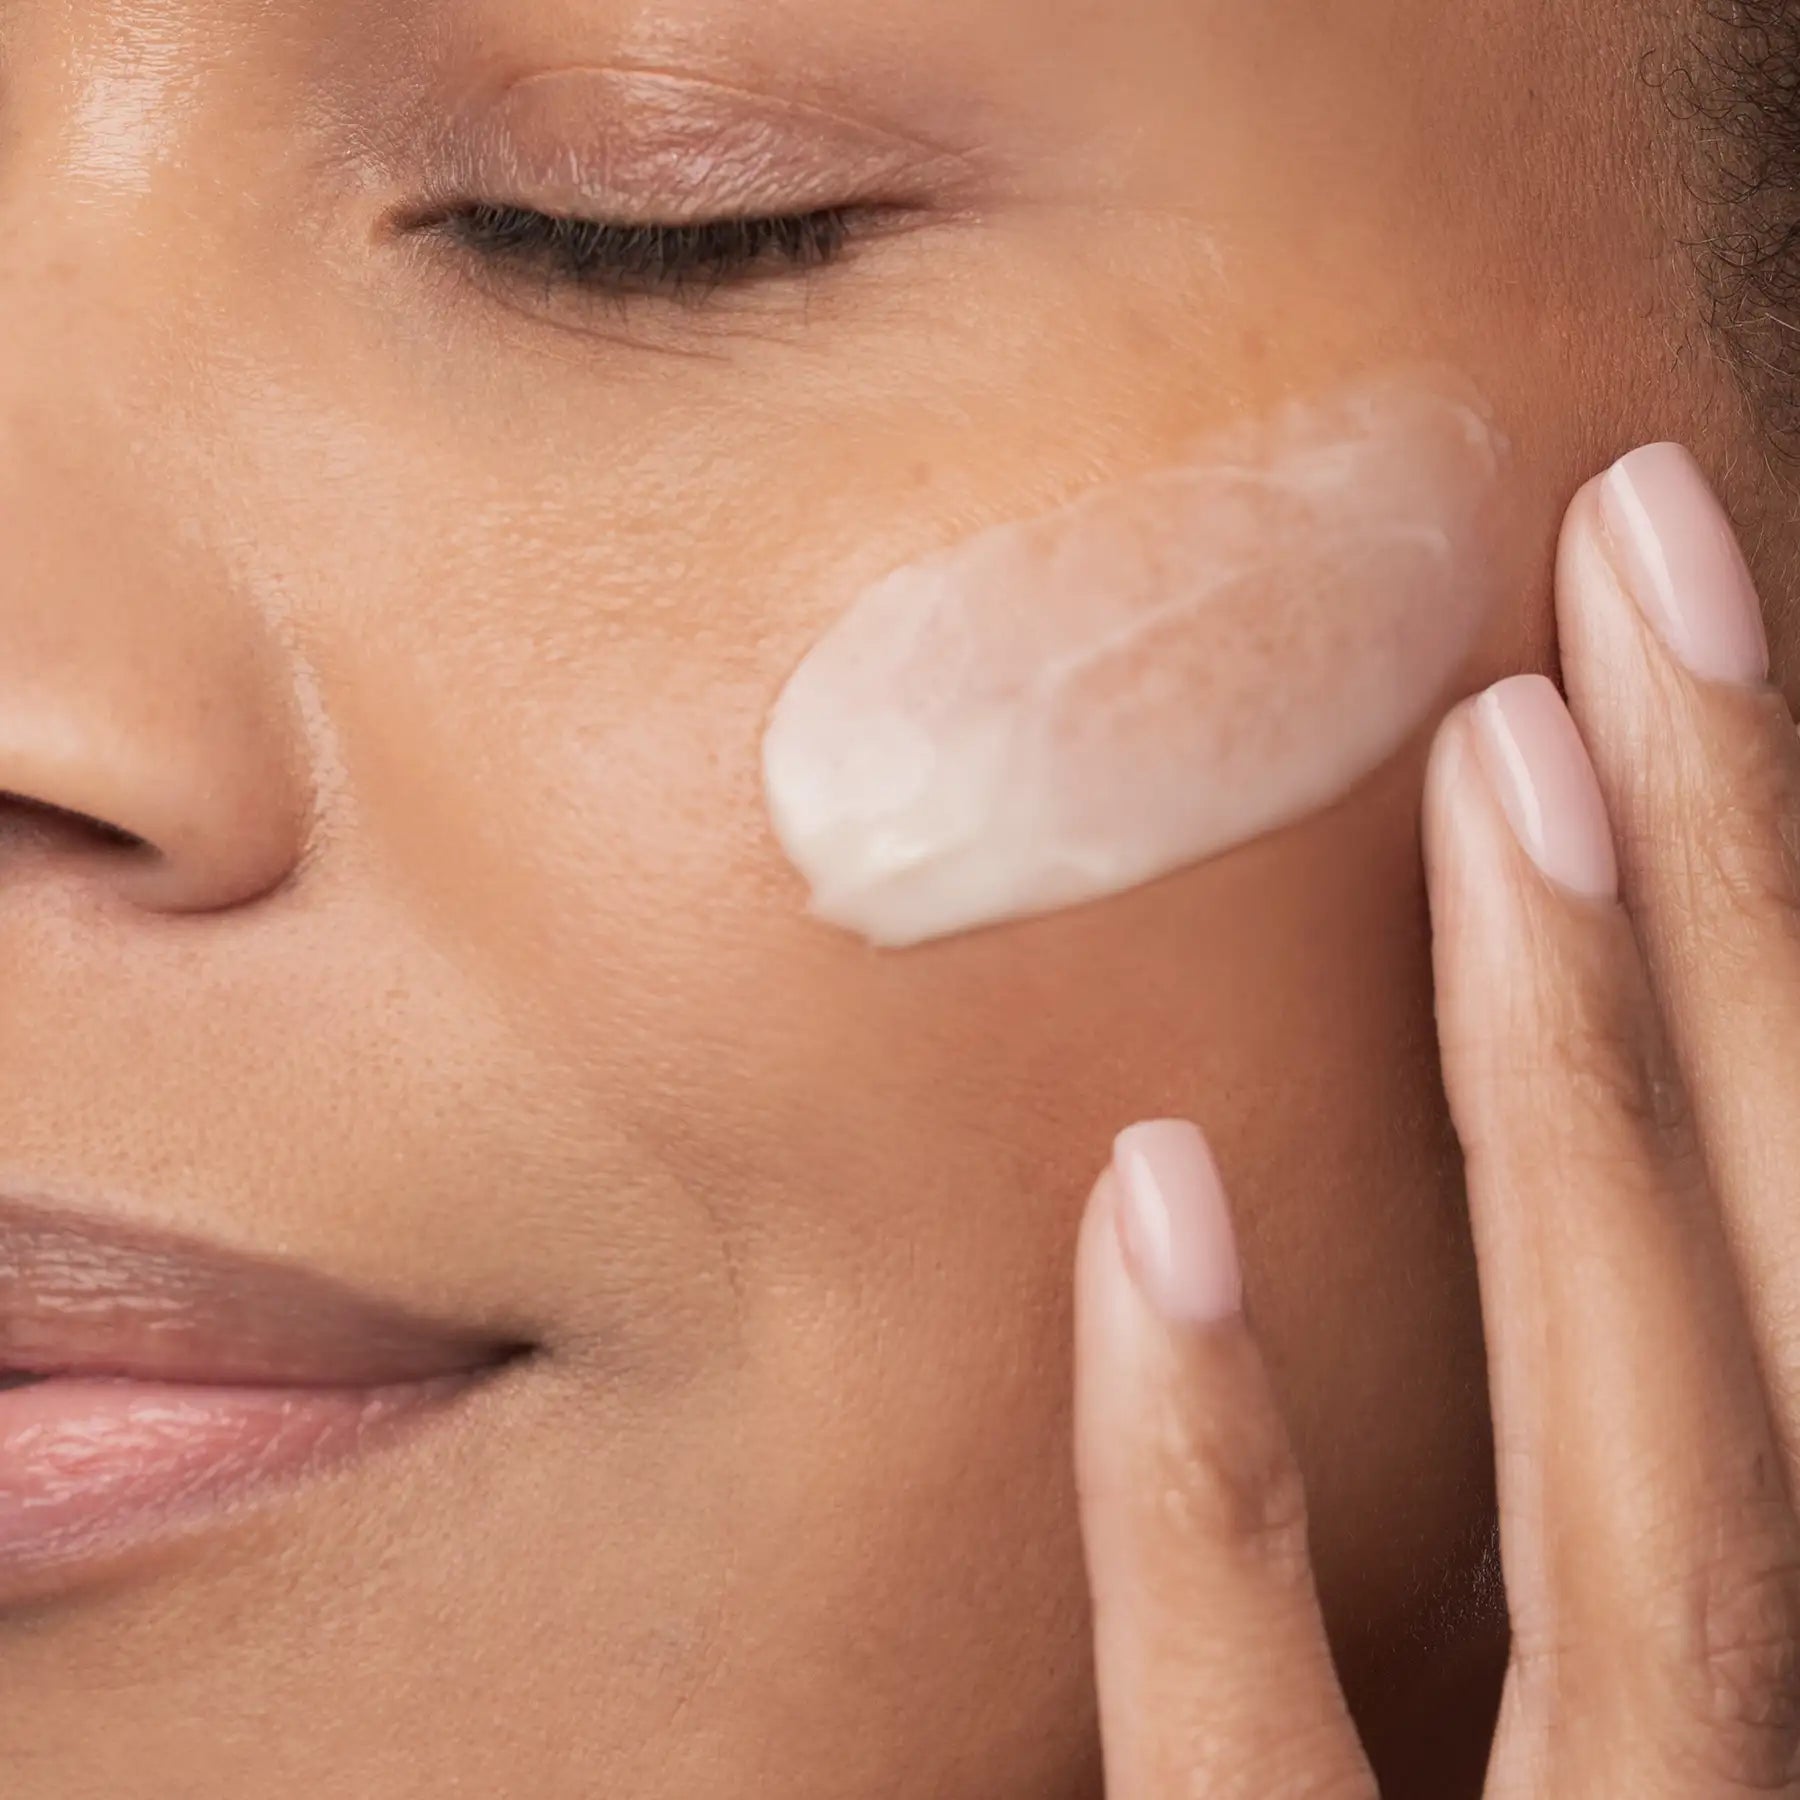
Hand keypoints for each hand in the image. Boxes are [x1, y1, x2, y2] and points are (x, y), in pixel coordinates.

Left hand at [1073, 443, 1799, 1795]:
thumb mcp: (1579, 1690)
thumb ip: (1560, 1471)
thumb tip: (1421, 1146)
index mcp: (1795, 1616)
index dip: (1777, 918)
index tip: (1666, 629)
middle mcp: (1775, 1750)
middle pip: (1783, 1275)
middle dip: (1743, 898)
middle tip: (1642, 564)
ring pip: (1651, 1483)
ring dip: (1572, 1098)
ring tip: (1496, 765)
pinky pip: (1276, 1762)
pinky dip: (1218, 1491)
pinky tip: (1149, 1203)